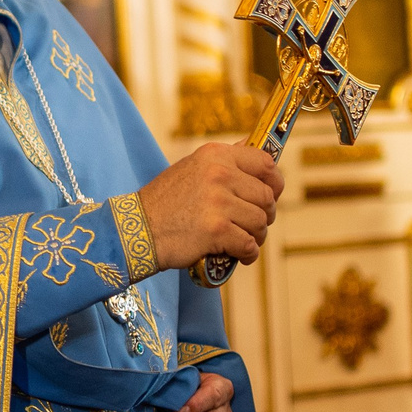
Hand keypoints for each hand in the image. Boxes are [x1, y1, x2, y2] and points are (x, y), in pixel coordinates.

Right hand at [138, 143, 281, 269]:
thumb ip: (223, 164)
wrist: (136, 230)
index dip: (274, 182)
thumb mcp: (191, 169)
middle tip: (252, 225)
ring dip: (255, 236)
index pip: (264, 163)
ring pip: (260, 222)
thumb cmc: (164, 203)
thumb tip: (258, 156)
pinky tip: (238, 255)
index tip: (272, 195)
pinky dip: (247, 254)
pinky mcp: (217, 230)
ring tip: (241, 241)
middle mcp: (219, 173)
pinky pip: (249, 244)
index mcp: (215, 155)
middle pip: (266, 197)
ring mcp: (219, 201)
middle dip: (264, 215)